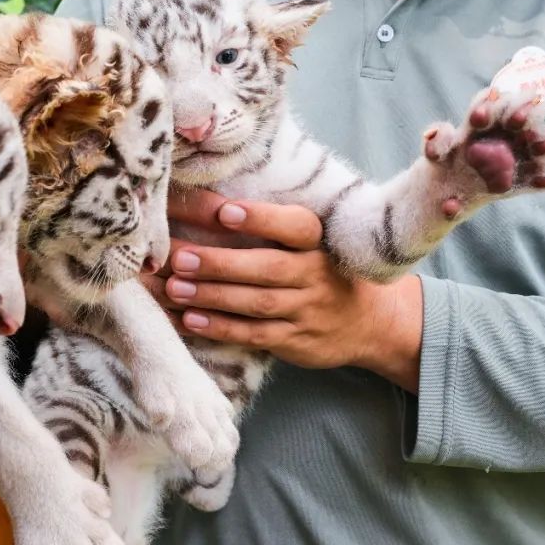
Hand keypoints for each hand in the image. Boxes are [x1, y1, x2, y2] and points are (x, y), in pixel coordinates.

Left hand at [142, 189, 422, 391]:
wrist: (370, 322)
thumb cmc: (323, 268)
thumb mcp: (313, 241)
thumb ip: (273, 224)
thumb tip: (209, 203)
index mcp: (318, 241)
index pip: (294, 226)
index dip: (261, 218)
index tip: (224, 212)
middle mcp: (315, 274)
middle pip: (267, 268)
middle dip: (220, 263)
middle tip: (179, 258)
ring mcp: (307, 310)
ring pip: (256, 304)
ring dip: (212, 296)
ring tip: (174, 288)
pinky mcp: (295, 340)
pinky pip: (254, 335)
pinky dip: (220, 328)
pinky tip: (189, 320)